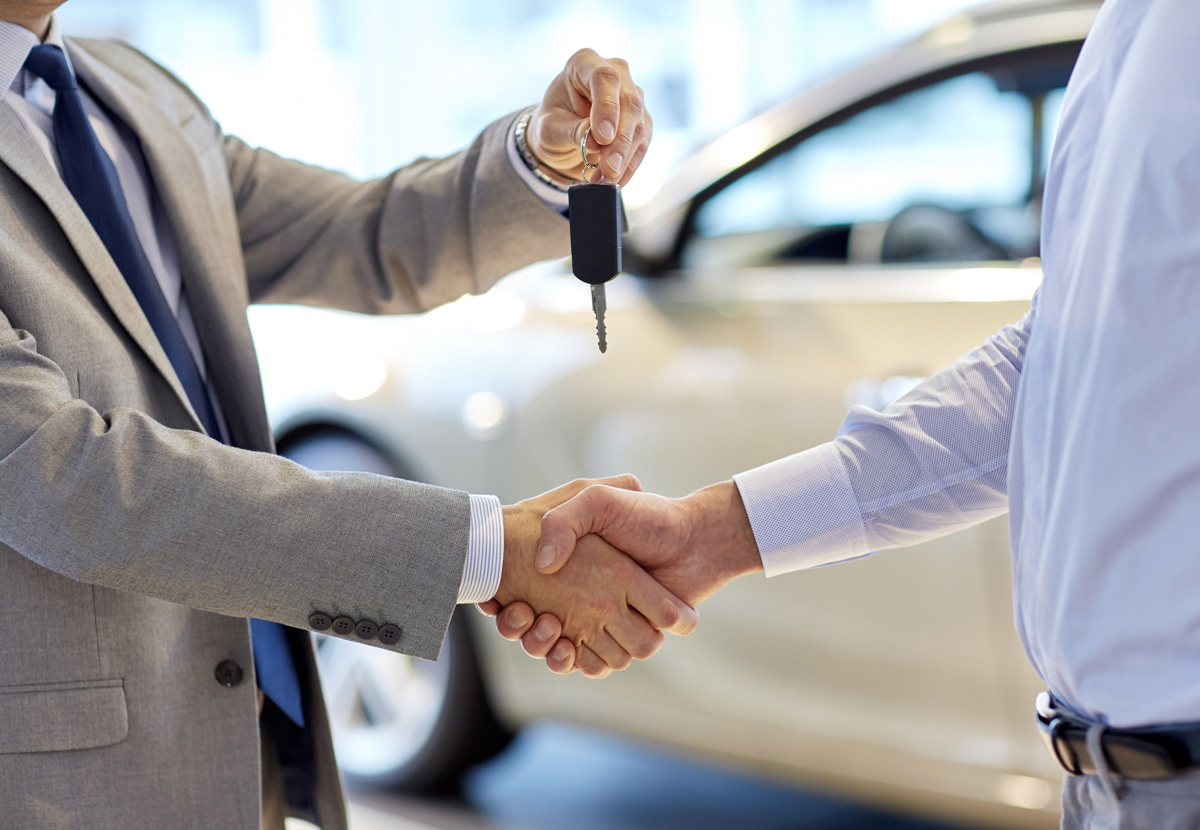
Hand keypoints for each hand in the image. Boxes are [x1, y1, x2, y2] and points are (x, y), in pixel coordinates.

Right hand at [486, 478, 697, 678]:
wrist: (696, 539)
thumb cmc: (649, 518)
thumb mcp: (598, 501)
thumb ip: (564, 521)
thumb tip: (542, 566)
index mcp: (573, 567)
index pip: (520, 591)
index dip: (505, 600)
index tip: (497, 596)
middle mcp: (584, 595)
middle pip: (533, 625)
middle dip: (519, 627)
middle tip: (516, 611)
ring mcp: (601, 620)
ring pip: (555, 648)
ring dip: (540, 643)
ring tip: (542, 622)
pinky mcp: (621, 640)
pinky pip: (587, 662)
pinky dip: (570, 659)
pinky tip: (563, 644)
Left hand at [526, 49, 651, 185]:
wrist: (562, 135)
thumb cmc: (552, 124)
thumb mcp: (550, 129)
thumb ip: (572, 130)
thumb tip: (595, 140)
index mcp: (584, 63)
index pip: (604, 78)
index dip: (607, 107)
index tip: (602, 137)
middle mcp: (615, 72)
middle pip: (629, 103)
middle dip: (620, 141)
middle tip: (609, 169)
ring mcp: (632, 95)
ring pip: (640, 125)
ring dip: (625, 158)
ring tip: (605, 180)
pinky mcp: (641, 119)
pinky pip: (643, 143)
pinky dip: (630, 165)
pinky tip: (616, 180)